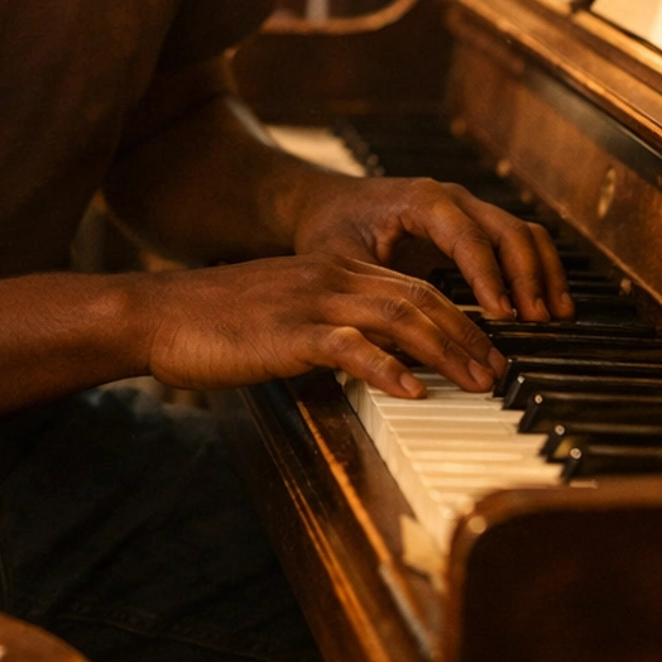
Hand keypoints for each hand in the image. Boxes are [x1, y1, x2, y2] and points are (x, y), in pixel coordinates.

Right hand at [141, 251, 503, 399]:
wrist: (161, 314)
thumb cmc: (218, 323)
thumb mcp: (285, 316)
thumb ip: (330, 328)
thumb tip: (374, 362)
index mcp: (333, 270)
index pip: (413, 287)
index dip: (459, 317)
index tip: (487, 349)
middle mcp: (331, 277)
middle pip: (420, 298)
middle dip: (468, 335)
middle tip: (500, 371)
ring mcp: (312, 302)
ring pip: (400, 316)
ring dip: (447, 350)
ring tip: (478, 381)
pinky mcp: (290, 332)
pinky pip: (351, 346)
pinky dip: (387, 367)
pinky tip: (413, 391)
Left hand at [289, 175, 572, 325]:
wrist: (326, 203)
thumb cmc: (332, 228)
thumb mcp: (343, 262)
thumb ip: (375, 295)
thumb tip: (407, 343)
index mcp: (421, 199)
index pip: (468, 236)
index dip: (488, 276)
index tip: (502, 315)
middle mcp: (452, 198)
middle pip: (507, 230)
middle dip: (527, 276)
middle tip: (536, 322)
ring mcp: (469, 209)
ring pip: (522, 233)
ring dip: (543, 273)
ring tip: (554, 317)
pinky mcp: (475, 226)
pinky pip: (519, 242)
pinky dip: (538, 270)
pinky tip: (548, 306)